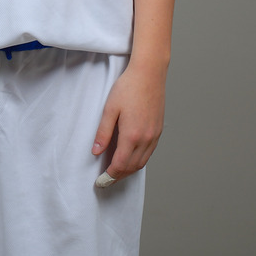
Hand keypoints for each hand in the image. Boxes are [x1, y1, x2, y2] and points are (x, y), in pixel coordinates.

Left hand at [91, 63, 165, 185]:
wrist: (149, 73)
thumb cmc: (128, 87)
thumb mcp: (110, 109)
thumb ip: (103, 132)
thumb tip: (96, 152)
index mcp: (132, 135)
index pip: (120, 165)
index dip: (109, 176)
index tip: (100, 181)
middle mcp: (146, 138)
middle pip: (132, 167)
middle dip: (118, 176)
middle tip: (106, 180)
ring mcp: (154, 135)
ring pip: (142, 162)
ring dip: (129, 170)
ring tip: (117, 172)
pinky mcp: (159, 130)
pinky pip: (149, 153)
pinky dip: (139, 161)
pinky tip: (131, 158)